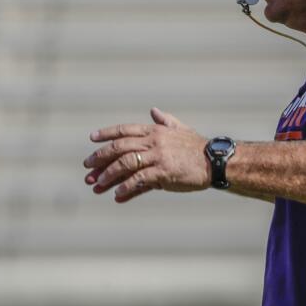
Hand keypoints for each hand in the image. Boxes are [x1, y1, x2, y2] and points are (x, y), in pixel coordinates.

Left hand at [83, 108, 210, 202]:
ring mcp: (158, 157)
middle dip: (100, 158)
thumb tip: (153, 110)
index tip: (92, 139)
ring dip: (108, 176)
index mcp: (156, 130)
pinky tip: (117, 196)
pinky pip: (139, 180)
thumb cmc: (199, 147)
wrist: (217, 161)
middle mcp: (154, 141)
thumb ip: (165, 120)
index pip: (125, 130)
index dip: (106, 133)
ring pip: (125, 164)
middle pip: (119, 147)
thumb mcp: (181, 129)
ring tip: (97, 186)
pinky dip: (125, 188)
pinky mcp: (164, 172)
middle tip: (87, 168)